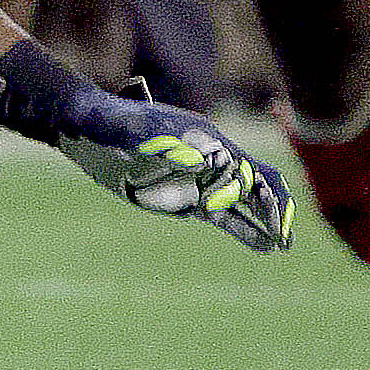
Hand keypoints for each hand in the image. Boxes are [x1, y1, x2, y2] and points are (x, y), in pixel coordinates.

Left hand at [55, 85, 292, 252]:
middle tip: (283, 237)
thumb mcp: (125, 130)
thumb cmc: (105, 123)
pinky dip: (245, 229)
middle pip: (253, 183)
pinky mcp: (187, 197)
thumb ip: (157, 144)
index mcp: (202, 139)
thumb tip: (198, 160)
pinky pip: (224, 215)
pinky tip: (263, 246)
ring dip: (265, 222)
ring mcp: (199, 178)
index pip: (241, 166)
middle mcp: (209, 158)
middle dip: (272, 208)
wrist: (86, 125)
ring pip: (243, 202)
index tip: (254, 211)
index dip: (251, 189)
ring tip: (282, 246)